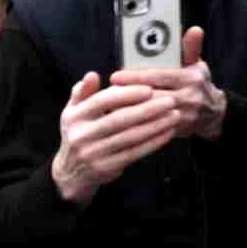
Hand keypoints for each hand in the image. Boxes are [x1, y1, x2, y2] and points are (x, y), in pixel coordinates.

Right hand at [51, 73, 179, 205]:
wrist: (72, 173)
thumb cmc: (80, 134)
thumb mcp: (73, 113)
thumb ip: (83, 93)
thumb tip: (92, 74)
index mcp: (74, 117)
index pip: (101, 101)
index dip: (126, 94)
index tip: (149, 88)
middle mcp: (81, 135)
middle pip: (119, 119)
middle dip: (148, 109)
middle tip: (170, 101)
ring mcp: (93, 153)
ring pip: (130, 136)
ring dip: (155, 125)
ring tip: (174, 115)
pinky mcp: (106, 167)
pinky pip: (134, 153)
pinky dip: (153, 142)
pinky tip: (168, 133)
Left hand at [110, 27, 225, 140]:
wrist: (213, 114)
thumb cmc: (198, 84)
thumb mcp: (197, 65)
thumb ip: (190, 48)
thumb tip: (194, 29)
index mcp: (191, 78)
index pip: (159, 76)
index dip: (135, 77)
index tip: (115, 76)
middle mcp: (188, 97)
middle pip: (151, 96)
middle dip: (127, 94)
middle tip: (106, 92)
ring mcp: (182, 115)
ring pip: (148, 113)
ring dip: (128, 109)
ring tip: (108, 105)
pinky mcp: (174, 129)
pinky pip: (150, 127)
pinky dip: (134, 123)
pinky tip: (120, 119)